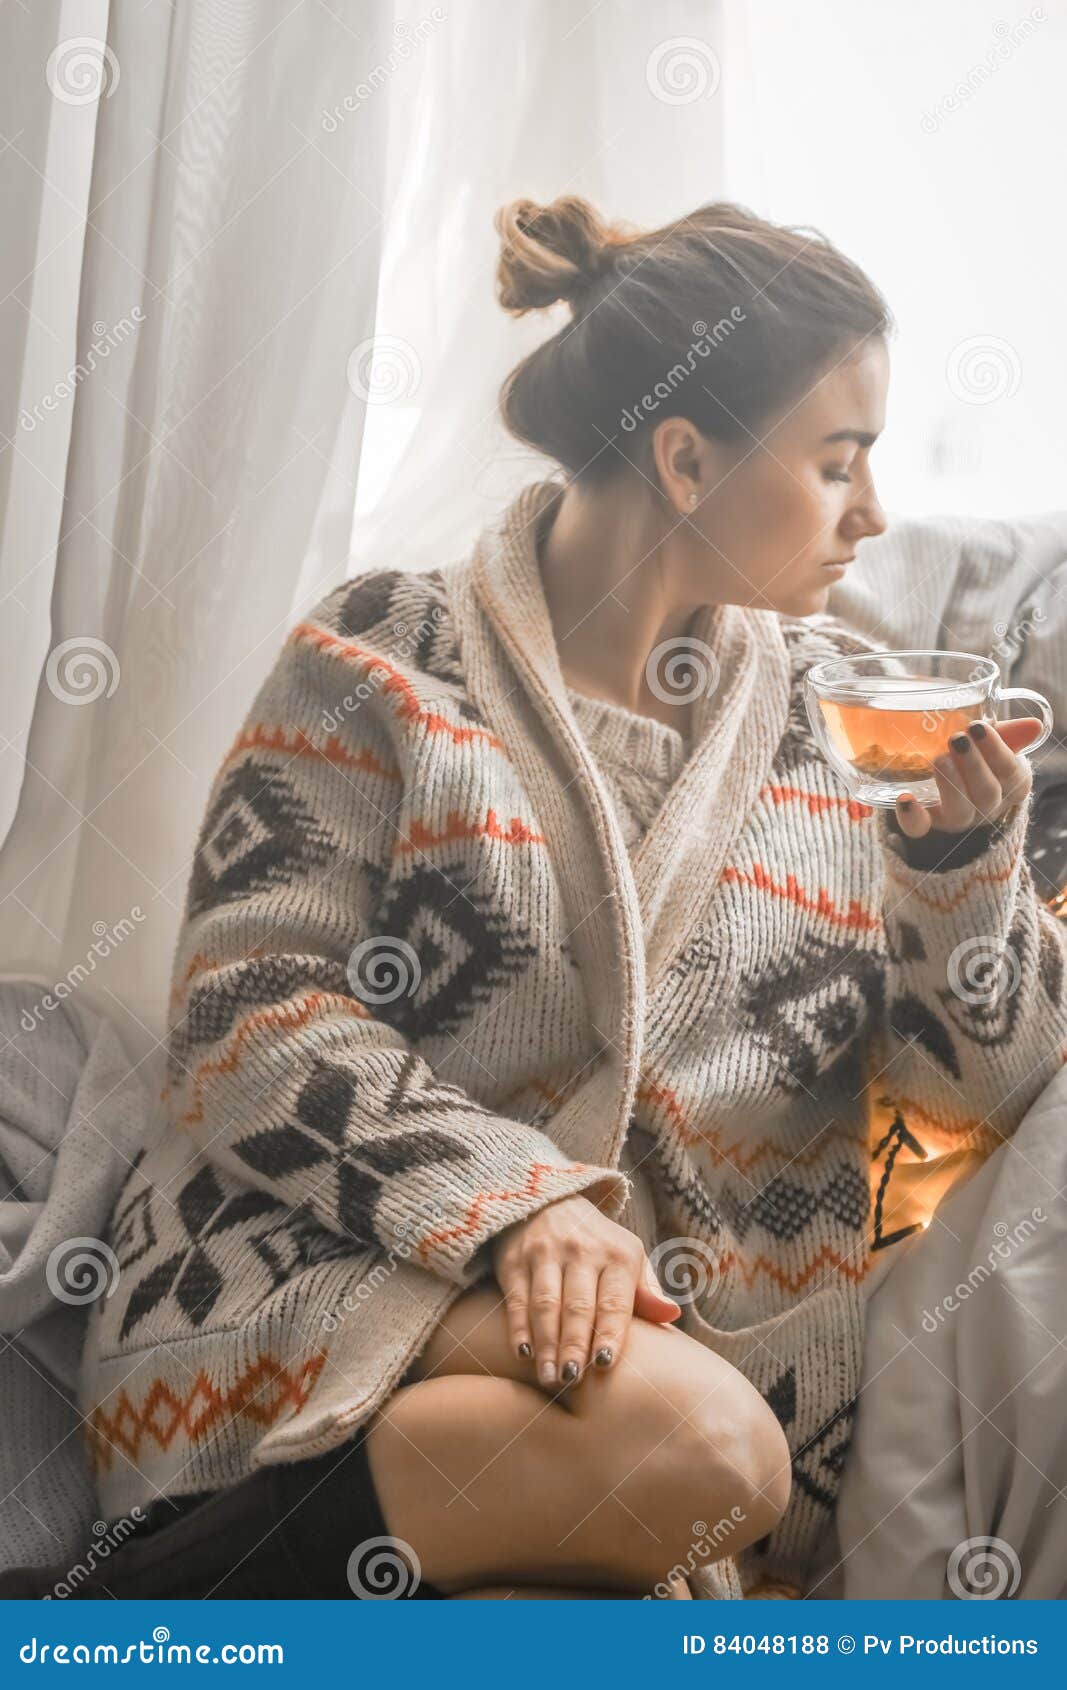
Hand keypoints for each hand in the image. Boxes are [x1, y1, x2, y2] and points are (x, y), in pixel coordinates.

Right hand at [490, 1194, 681, 1390]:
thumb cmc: (597, 1244)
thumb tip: (672, 1316)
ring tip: (550, 1378)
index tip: (604, 1365)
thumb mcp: (628, 1256)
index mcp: (616, 1254)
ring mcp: (544, 1252)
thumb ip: (647, 1290)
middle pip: (577, 1306)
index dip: (609, 1333)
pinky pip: (517, 1299)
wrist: (549, 1201)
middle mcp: (580, 1250)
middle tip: (572, 1381)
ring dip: (547, 1344)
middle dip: (574, 1346)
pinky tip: (523, 1354)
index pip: (614, 1301)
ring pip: (545, 1305)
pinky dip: (519, 1328)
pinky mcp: (514, 1258)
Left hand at [894, 717, 1039, 838]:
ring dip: (950, 785)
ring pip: (960, 812)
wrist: (953, 789)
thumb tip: (1034, 725)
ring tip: (939, 759)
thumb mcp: (995, 746)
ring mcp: (957, 818)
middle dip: (973, 765)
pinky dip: (912, 816)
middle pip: (987, 793)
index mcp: (1010, 786)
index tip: (979, 727)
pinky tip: (905, 799)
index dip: (996, 751)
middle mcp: (986, 808)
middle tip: (957, 739)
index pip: (1011, 772)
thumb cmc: (980, 760)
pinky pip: (919, 829)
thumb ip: (1009, 735)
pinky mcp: (927, 824)